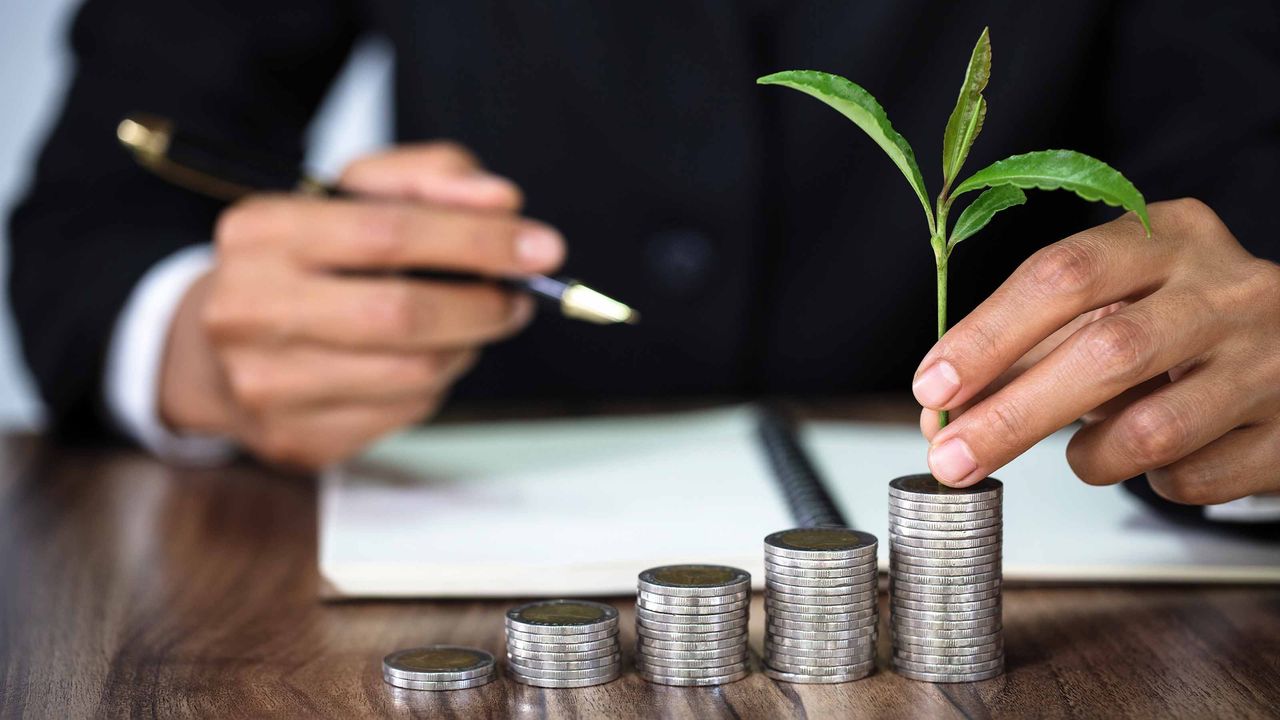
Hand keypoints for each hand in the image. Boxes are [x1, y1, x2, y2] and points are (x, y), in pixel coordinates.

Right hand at [159, 143, 563, 467]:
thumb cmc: (304, 261)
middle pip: (404, 314)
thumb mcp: (354, 196)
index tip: (542, 247)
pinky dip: (432, 387)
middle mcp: (248, 309)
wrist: (211, 348)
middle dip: (483, 305)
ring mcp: (264, 385)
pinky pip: (403, 415)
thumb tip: (503, 202)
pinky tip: (419, 362)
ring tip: (468, 324)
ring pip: (414, 373)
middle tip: (518, 298)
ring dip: (464, 348)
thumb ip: (430, 179)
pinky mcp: (293, 440)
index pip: (389, 232)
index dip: (477, 241)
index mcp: (260, 231)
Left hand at [913, 198, 1279, 503]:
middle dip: (1013, 415)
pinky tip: (1158, 456)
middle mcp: (1228, 288)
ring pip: (1152, 429)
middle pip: (1105, 352)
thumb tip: (943, 413)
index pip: (1064, 273)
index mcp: (1169, 236)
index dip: (988, 334)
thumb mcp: (1114, 304)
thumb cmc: (1182, 323)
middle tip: (951, 460)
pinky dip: (1153, 481)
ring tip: (1085, 454)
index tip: (933, 387)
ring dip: (1091, 457)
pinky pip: (1193, 477)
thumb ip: (1028, 348)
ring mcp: (1272, 359)